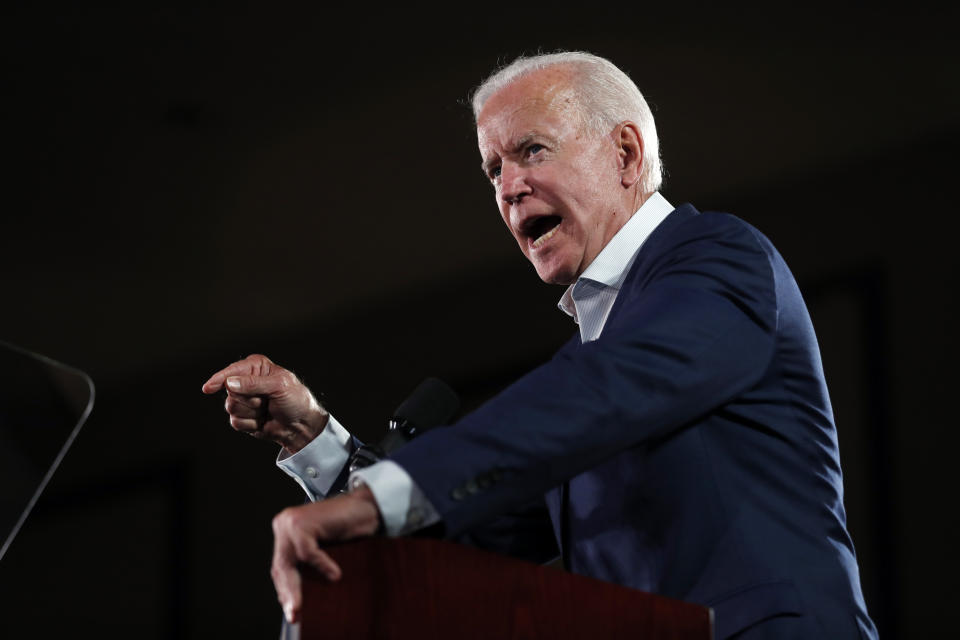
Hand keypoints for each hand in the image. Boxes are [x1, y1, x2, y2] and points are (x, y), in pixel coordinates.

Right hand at [201, 354, 328, 453]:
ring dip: (251, 413)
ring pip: (231, 407)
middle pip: (230, 391)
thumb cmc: (296, 401)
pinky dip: (250, 424)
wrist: (301, 426)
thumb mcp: (279, 386)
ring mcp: (244, 399)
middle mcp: (247, 381)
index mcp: (257, 367)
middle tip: (266, 401)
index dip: (220, 379)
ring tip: (265, 410)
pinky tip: (262, 421)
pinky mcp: (243, 416)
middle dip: (248, 399)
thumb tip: (229, 382)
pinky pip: (235, 422)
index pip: (233, 371)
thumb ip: (253, 384)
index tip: (209, 387)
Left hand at [271, 486, 381, 622]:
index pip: (280, 565)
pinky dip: (322, 565)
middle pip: (280, 565)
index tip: (290, 608)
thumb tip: (299, 595)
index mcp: (286, 531)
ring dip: (296, 587)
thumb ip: (309, 564)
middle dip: (288, 592)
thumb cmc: (349, 527)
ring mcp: (291, 522)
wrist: (366, 505)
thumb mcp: (324, 550)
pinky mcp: (302, 523)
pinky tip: (335, 574)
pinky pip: (307, 553)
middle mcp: (284, 524)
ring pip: (289, 562)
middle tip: (294, 612)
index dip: (284, 589)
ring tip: (302, 606)